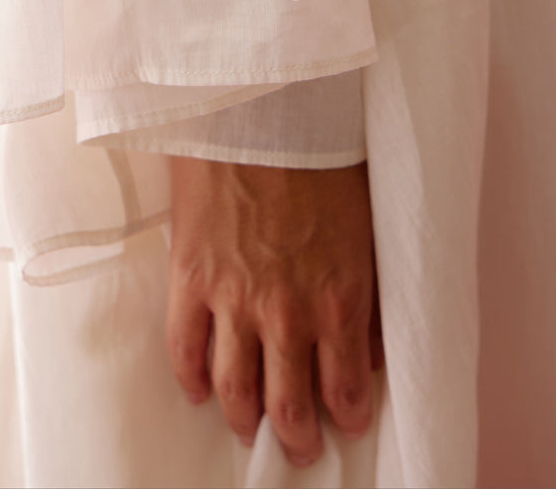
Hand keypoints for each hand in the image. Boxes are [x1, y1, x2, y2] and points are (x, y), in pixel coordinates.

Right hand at [166, 158, 381, 467]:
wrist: (261, 110)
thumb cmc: (320, 153)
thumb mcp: (366, 226)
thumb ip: (369, 293)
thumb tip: (370, 345)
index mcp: (340, 299)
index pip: (347, 388)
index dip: (348, 414)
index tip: (346, 420)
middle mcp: (288, 314)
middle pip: (289, 405)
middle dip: (296, 436)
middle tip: (298, 445)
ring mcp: (235, 299)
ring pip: (236, 389)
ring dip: (244, 417)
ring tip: (248, 427)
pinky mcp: (192, 276)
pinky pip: (185, 347)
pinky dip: (191, 377)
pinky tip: (199, 388)